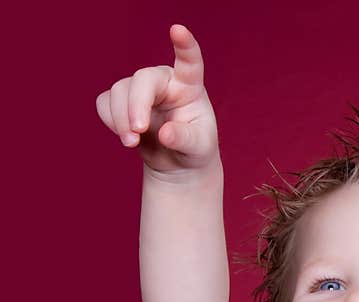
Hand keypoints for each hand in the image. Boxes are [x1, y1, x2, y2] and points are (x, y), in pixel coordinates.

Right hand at [95, 24, 218, 174]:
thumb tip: (164, 133)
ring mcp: (140, 89)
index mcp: (189, 86)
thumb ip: (185, 138)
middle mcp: (164, 82)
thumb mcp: (199, 148)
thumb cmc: (194, 150)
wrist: (177, 162)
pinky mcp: (122, 101)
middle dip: (137, 105)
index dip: (184, 45)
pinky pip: (105, 103)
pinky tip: (127, 137)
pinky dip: (111, 121)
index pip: (189, 62)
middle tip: (138, 131)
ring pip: (120, 91)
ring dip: (121, 119)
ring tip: (131, 143)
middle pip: (143, 79)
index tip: (178, 30)